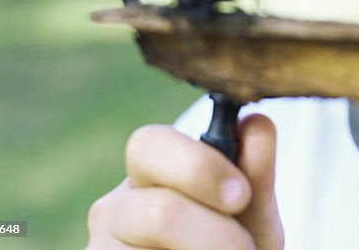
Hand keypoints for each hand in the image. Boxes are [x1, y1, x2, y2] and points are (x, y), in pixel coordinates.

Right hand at [87, 114, 282, 248]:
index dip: (198, 167)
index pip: (148, 145)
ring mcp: (103, 246)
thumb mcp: (252, 210)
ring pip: (156, 244)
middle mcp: (116, 208)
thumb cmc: (234, 241)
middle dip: (214, 232)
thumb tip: (256, 122)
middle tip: (244, 247)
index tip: (241, 195)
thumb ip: (255, 170)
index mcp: (150, 171)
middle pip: (160, 212)